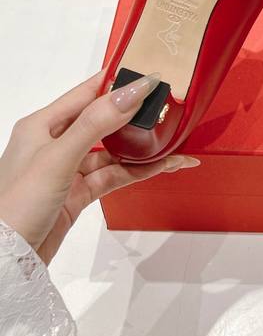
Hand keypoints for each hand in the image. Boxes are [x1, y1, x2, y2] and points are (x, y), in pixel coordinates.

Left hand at [0, 70, 198, 263]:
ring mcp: (67, 170)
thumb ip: (95, 124)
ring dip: (142, 149)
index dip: (117, 82)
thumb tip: (131, 92)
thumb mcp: (57, 158)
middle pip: (103, 121)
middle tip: (166, 109)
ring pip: (112, 152)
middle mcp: (54, 143)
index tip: (148, 74)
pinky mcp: (76, 195)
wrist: (5, 260)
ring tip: (173, 145)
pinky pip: (112, 176)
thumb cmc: (15, 205)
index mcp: (42, 124)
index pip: (86, 93)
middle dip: (135, 116)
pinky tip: (159, 167)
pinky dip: (136, 172)